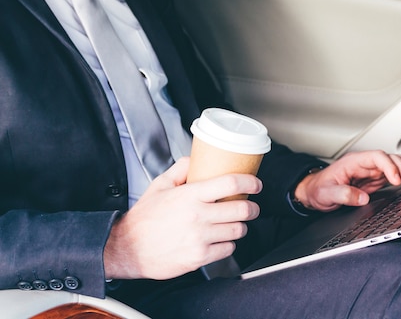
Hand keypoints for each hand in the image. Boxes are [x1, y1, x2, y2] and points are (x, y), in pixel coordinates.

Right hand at [103, 157, 261, 279]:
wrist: (128, 249)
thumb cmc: (144, 219)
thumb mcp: (159, 185)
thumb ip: (180, 169)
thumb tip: (195, 159)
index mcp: (190, 195)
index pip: (231, 184)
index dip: (250, 183)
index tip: (256, 184)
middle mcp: (198, 216)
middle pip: (242, 209)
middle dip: (252, 207)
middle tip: (251, 206)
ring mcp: (200, 238)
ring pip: (238, 230)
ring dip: (241, 226)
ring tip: (235, 223)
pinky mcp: (200, 257)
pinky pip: (228, 249)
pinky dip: (229, 244)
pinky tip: (221, 239)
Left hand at [294, 150, 400, 211]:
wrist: (315, 191)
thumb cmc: (319, 189)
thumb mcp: (327, 194)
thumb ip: (343, 194)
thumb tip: (362, 198)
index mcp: (353, 162)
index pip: (376, 157)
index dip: (389, 166)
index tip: (396, 180)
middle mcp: (365, 164)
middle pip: (390, 160)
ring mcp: (372, 171)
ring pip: (396, 165)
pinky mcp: (376, 179)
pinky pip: (396, 174)